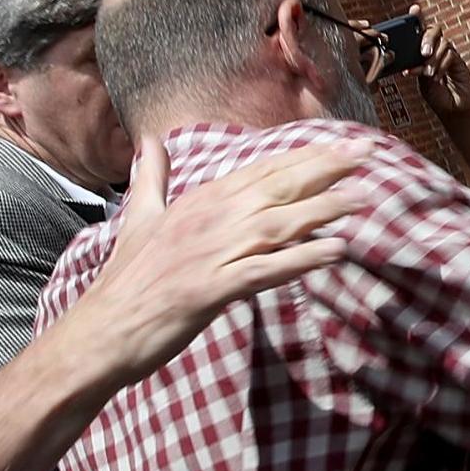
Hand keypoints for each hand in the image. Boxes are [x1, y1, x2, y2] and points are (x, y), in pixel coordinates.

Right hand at [68, 140, 360, 381]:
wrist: (102, 330)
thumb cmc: (125, 279)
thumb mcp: (139, 218)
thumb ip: (152, 178)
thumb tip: (149, 140)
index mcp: (198, 201)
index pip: (261, 170)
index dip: (304, 156)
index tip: (342, 145)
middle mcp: (208, 219)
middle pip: (277, 187)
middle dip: (325, 168)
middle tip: (368, 152)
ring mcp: (211, 253)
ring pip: (278, 224)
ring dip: (323, 209)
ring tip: (364, 198)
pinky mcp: (212, 289)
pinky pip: (266, 270)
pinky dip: (302, 259)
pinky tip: (335, 251)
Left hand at [409, 3, 469, 120]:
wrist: (454, 109)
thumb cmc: (436, 96)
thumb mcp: (422, 82)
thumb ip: (418, 68)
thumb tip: (410, 61)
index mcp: (421, 53)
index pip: (418, 32)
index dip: (417, 19)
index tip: (415, 9)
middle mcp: (435, 50)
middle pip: (432, 31)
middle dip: (427, 39)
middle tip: (424, 53)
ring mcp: (447, 54)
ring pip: (442, 43)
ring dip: (434, 59)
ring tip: (430, 75)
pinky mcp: (458, 60)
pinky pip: (450, 53)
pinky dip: (442, 63)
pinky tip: (437, 76)